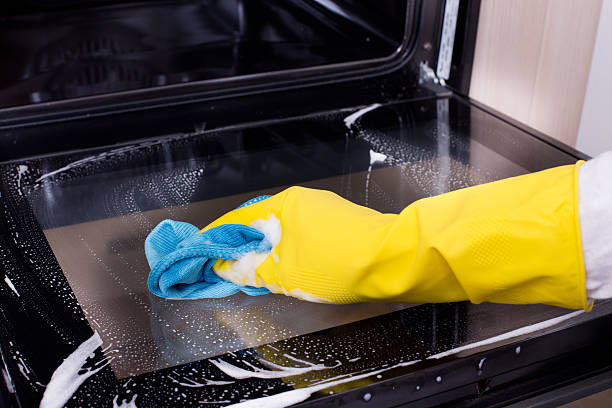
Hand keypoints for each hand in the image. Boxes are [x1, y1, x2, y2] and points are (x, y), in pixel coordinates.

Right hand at [203, 186, 393, 302]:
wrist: (392, 262)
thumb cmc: (338, 264)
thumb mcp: (284, 274)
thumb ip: (249, 270)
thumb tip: (226, 267)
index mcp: (285, 204)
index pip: (238, 218)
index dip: (217, 237)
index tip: (202, 251)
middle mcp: (303, 201)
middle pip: (261, 223)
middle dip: (242, 247)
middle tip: (227, 269)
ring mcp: (324, 210)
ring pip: (283, 230)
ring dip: (267, 251)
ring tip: (256, 274)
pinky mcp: (340, 223)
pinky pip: (303, 235)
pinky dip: (289, 250)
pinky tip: (289, 268)